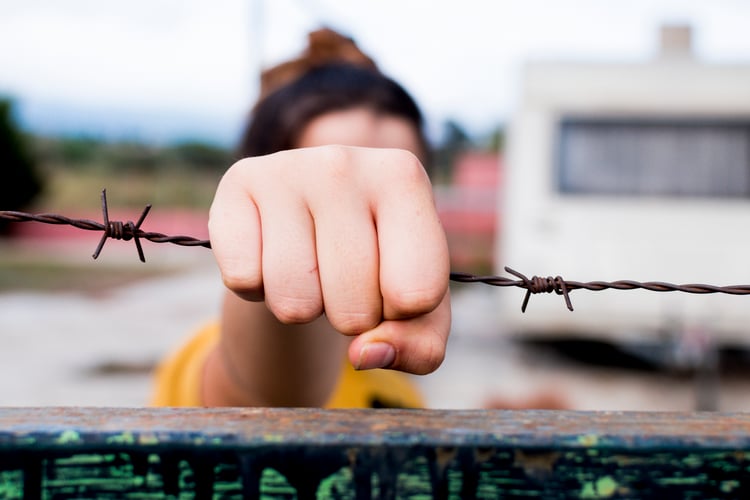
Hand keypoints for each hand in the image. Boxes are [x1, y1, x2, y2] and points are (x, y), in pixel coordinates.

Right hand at [208, 145, 450, 373]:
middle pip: (354, 307)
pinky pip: (243, 280)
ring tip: (310, 268)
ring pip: (294, 303)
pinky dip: (256, 289)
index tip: (395, 285)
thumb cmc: (379, 263)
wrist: (314, 218)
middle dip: (351, 317)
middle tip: (346, 279)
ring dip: (303, 307)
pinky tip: (271, 255)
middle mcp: (344, 163)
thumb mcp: (418, 307)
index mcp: (404, 178)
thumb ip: (419, 346)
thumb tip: (364, 354)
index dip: (401, 315)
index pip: (416, 295)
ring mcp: (285, 169)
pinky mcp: (236, 184)